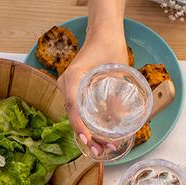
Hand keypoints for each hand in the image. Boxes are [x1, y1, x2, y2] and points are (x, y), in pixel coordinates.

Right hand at [58, 34, 128, 156]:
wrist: (103, 33)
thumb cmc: (110, 46)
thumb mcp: (119, 69)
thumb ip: (119, 91)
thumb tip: (119, 118)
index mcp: (72, 78)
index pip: (72, 106)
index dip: (80, 126)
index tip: (90, 140)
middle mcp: (66, 84)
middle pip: (73, 116)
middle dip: (86, 136)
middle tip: (102, 151)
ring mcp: (68, 88)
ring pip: (75, 116)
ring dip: (87, 133)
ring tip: (103, 148)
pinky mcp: (75, 91)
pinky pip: (77, 111)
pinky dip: (86, 125)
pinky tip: (99, 137)